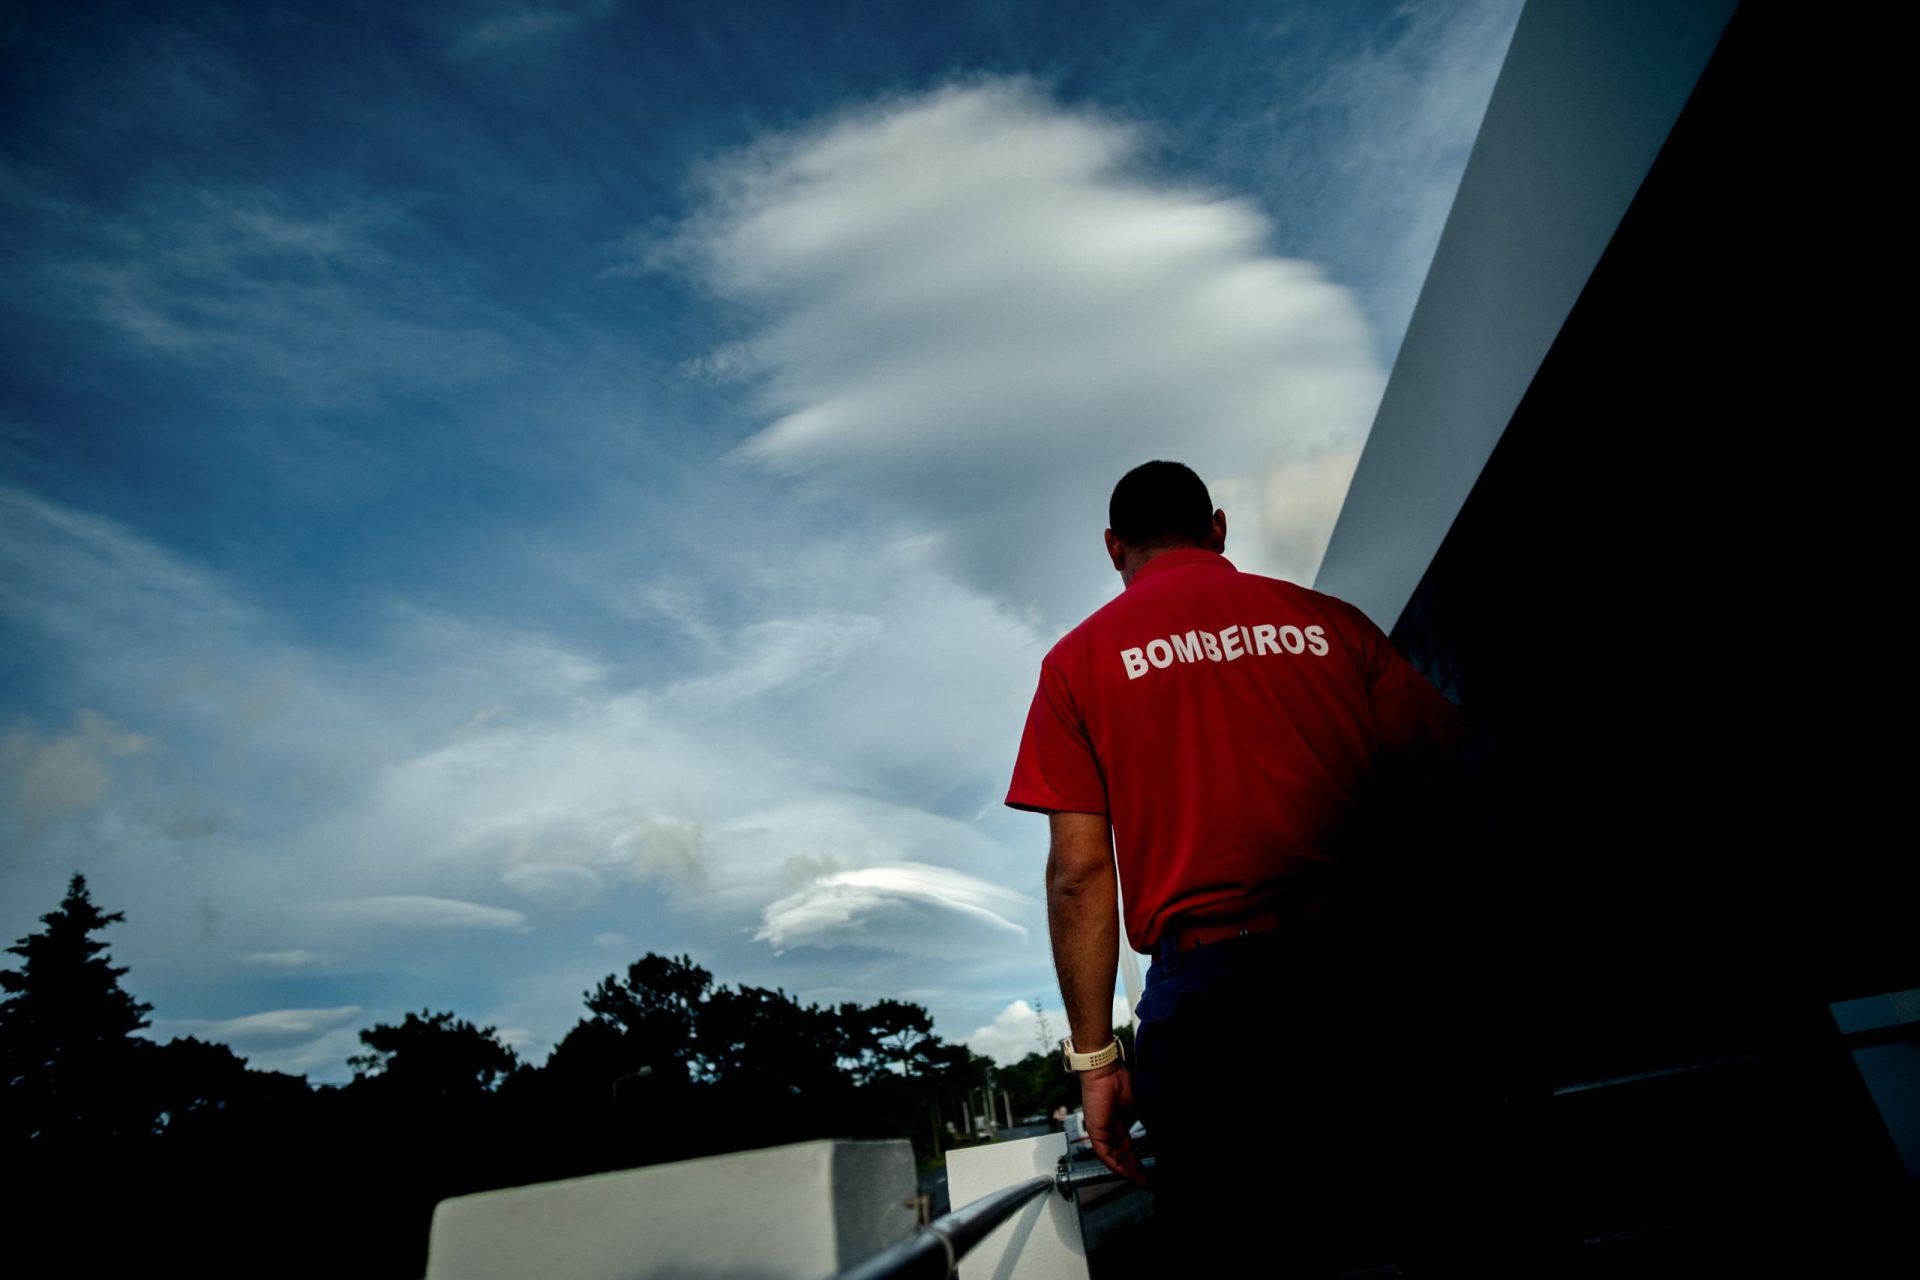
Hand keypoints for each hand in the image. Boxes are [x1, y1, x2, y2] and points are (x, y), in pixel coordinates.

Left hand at [1078, 1063, 1146, 1185]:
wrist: (1104, 1072)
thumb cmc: (1118, 1081)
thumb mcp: (1138, 1106)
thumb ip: (1145, 1121)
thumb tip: (1159, 1134)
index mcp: (1118, 1122)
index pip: (1127, 1147)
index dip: (1137, 1159)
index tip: (1148, 1168)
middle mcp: (1109, 1129)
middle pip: (1121, 1155)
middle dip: (1134, 1168)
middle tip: (1146, 1179)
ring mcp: (1101, 1132)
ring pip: (1113, 1158)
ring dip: (1126, 1170)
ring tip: (1139, 1179)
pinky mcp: (1096, 1133)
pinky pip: (1104, 1155)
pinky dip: (1116, 1165)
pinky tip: (1126, 1173)